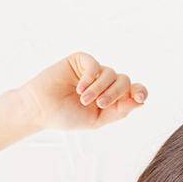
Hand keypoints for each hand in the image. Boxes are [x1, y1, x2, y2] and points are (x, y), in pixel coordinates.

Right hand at [14, 52, 147, 133]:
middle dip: (115, 93)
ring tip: (84, 99)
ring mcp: (93, 71)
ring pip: (111, 73)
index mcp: (110, 98)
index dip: (140, 91)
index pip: (132, 91)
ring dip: (99, 88)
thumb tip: (141, 101)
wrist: (41, 109)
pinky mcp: (81, 61)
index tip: (140, 96)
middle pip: (124, 81)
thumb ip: (119, 111)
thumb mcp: (97, 120)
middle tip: (100, 104)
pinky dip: (90, 77)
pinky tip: (79, 88)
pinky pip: (95, 65)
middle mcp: (104, 83)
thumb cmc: (66, 116)